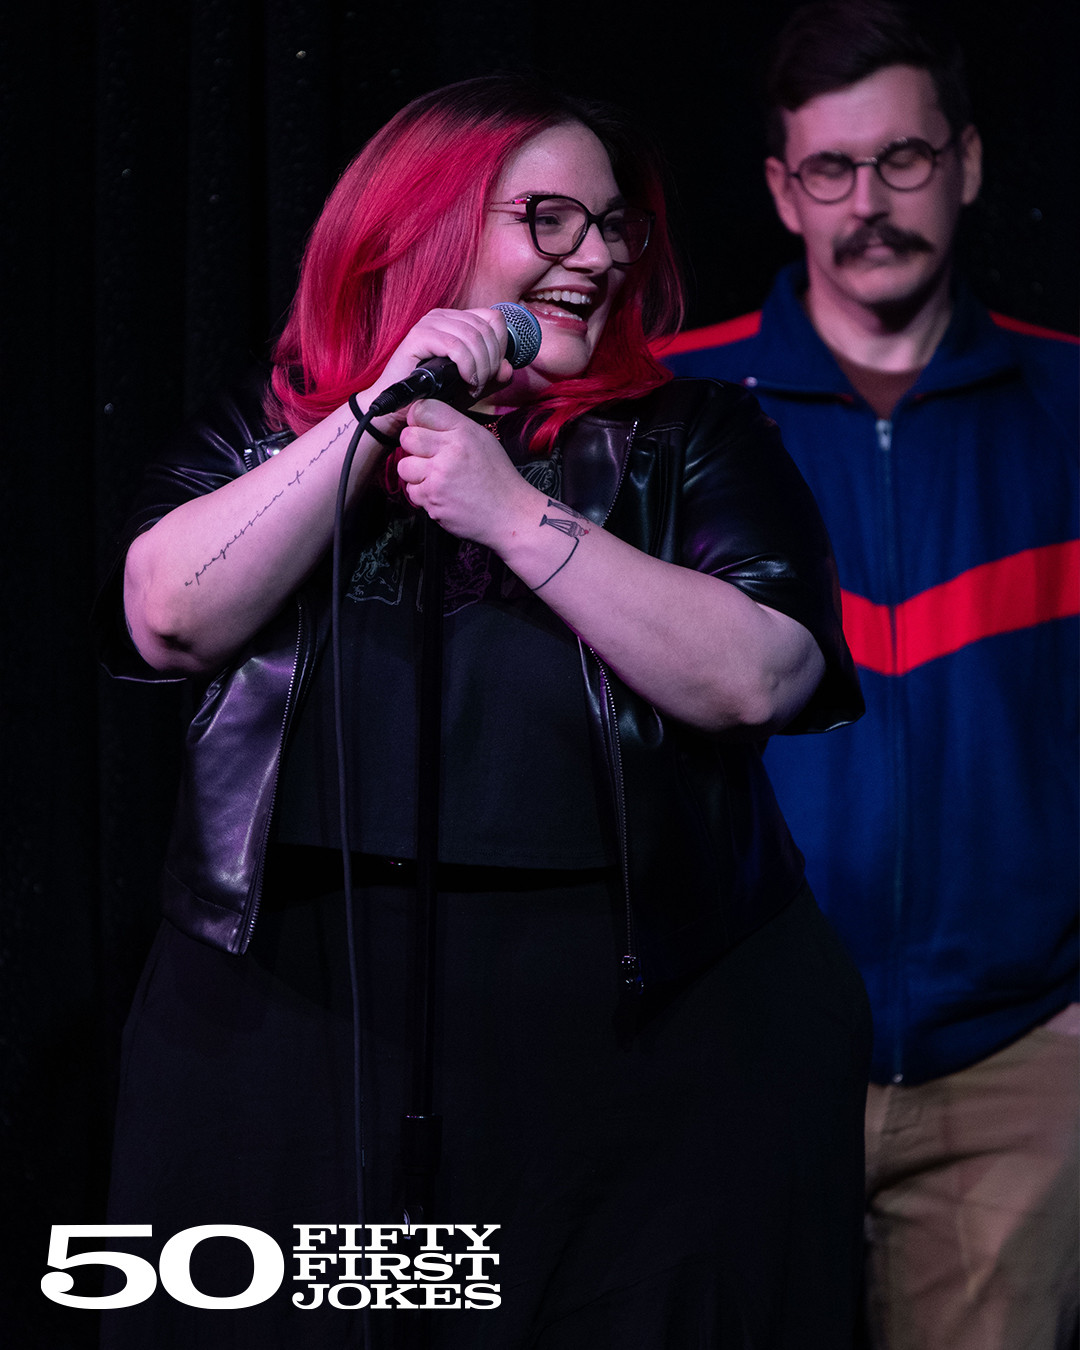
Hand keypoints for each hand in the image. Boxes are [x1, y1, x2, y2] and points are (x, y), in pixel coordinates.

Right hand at [367, 308, 513, 434]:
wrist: (402, 411)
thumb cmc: (435, 397)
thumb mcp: (472, 387)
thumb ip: (493, 377)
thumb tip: (507, 367)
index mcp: (458, 321)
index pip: (494, 319)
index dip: (501, 347)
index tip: (492, 373)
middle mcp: (444, 317)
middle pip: (486, 328)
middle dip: (491, 361)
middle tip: (482, 385)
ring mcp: (430, 323)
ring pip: (473, 336)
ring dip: (480, 366)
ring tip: (473, 388)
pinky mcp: (418, 336)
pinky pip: (455, 345)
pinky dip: (467, 366)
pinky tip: (465, 382)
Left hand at [396, 399, 537, 546]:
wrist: (509, 515)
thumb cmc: (497, 478)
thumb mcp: (483, 440)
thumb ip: (454, 428)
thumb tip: (425, 422)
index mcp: (463, 431)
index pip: (422, 409)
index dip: (418, 419)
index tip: (424, 429)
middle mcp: (449, 450)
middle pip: (407, 437)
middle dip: (414, 447)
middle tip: (429, 457)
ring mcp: (438, 476)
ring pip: (404, 466)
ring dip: (415, 473)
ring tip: (435, 478)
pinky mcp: (432, 499)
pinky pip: (411, 491)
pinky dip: (423, 494)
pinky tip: (441, 494)